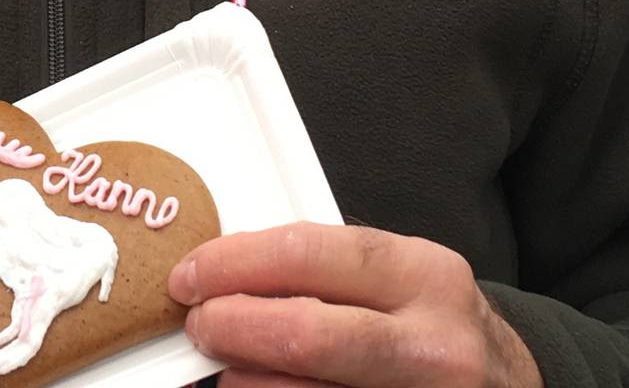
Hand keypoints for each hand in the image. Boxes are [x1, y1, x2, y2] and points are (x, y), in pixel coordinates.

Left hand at [170, 224, 542, 387]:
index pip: (312, 254)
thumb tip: (226, 276)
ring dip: (243, 385)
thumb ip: (331, 273)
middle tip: (200, 326)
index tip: (192, 275)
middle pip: (305, 334)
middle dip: (232, 327)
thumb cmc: (436, 330)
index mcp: (427, 277)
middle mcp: (433, 345)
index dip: (236, 263)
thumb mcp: (406, 282)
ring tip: (228, 374)